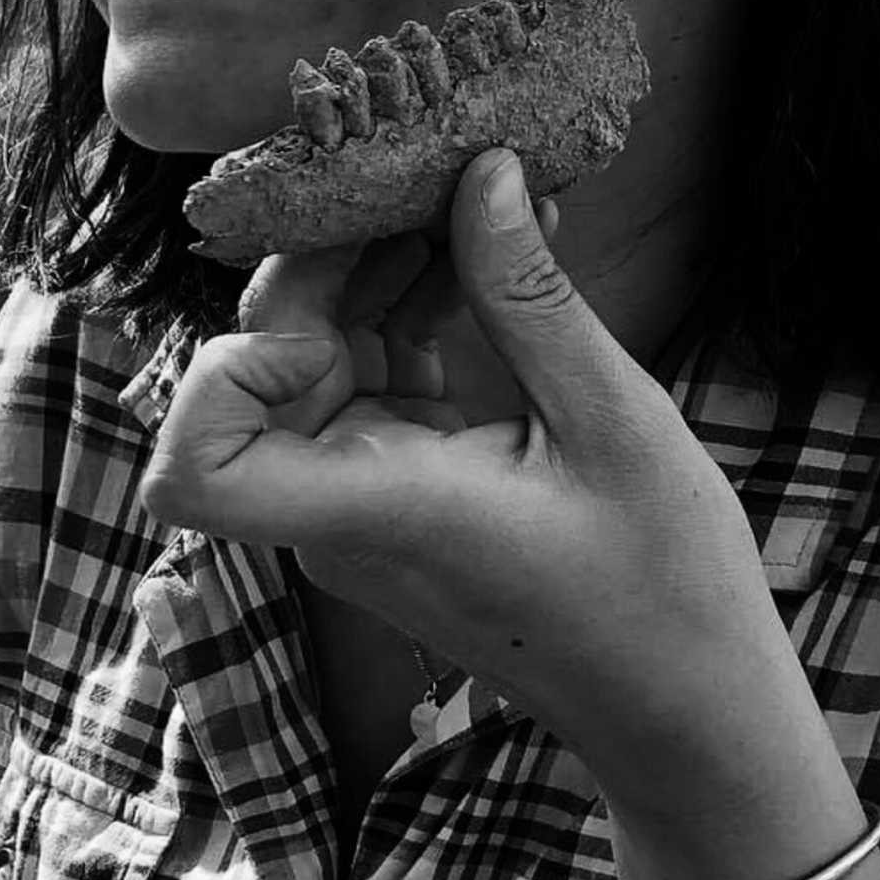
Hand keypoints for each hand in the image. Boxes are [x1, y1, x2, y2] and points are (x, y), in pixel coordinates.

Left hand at [139, 151, 805, 808]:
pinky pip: (372, 380)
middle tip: (423, 174)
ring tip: (477, 192)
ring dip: (381, 269)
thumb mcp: (610, 422)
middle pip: (256, 370)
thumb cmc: (664, 588)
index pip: (191, 475)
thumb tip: (480, 170)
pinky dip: (417, 311)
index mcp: (374, 512)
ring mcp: (366, 501)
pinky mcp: (402, 488)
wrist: (687, 709)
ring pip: (315, 357)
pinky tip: (497, 250)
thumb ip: (528, 296)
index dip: (221, 377)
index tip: (332, 319)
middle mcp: (341, 511)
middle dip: (327, 260)